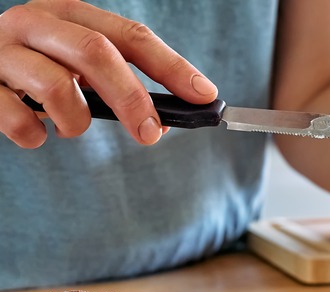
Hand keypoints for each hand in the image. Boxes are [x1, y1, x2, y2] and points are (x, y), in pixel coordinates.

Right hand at [0, 0, 217, 147]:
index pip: (131, 35)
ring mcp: (3, 51)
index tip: (204, 94)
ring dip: (77, 121)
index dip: (171, 66)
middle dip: (132, 98)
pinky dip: (35, 135)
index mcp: (69, 13)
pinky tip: (37, 133)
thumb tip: (165, 118)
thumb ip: (115, 80)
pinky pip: (17, 118)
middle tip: (151, 134)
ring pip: (57, 87)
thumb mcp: (75, 62)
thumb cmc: (35, 66)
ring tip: (72, 127)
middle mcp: (35, 23)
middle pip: (96, 53)